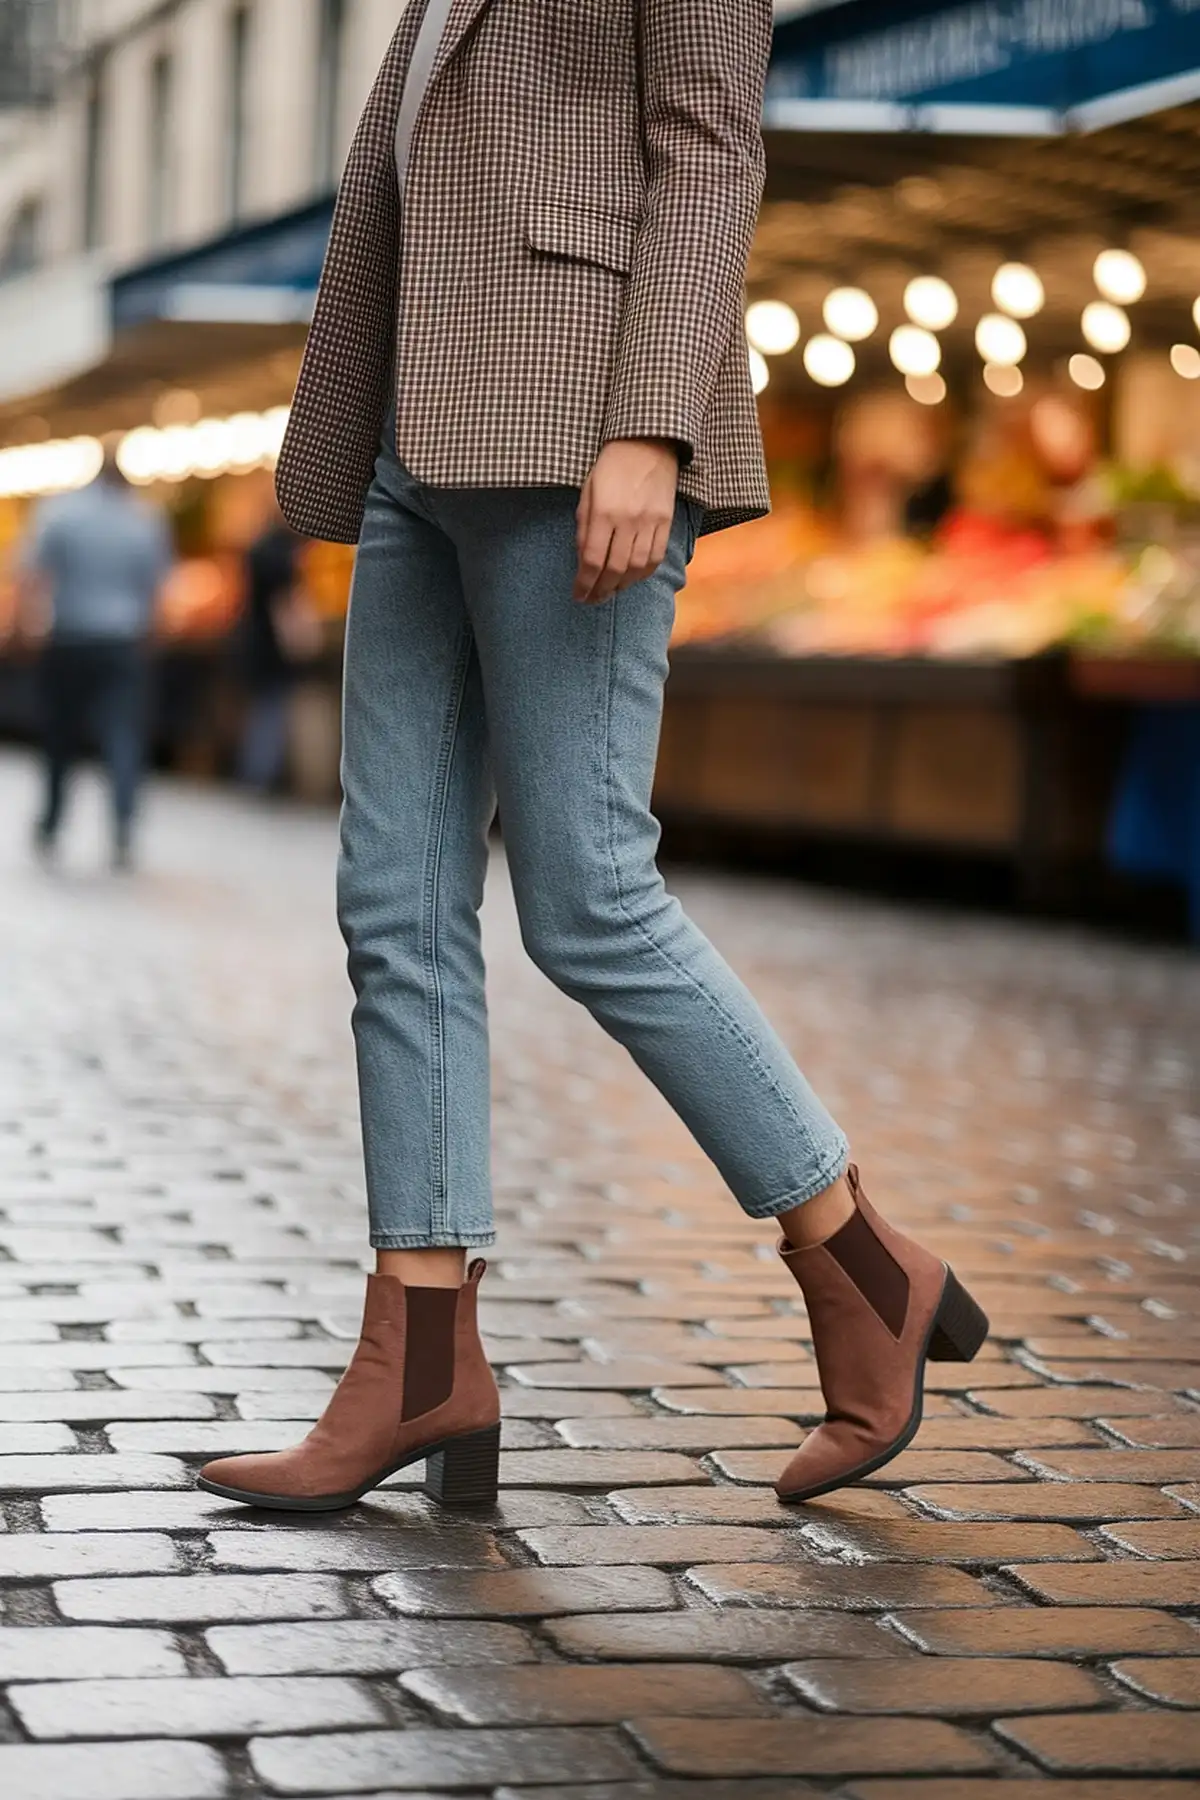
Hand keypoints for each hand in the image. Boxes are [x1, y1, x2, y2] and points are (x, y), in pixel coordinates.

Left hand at [574, 438, 678, 603]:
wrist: (647, 443)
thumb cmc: (611, 467)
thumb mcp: (587, 493)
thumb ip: (584, 528)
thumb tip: (583, 561)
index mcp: (604, 512)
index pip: (592, 560)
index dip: (584, 583)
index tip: (578, 595)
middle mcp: (628, 521)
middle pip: (614, 569)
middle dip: (601, 590)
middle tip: (592, 599)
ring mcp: (650, 522)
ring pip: (636, 568)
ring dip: (622, 585)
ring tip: (610, 591)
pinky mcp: (666, 521)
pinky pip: (656, 557)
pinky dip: (642, 573)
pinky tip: (632, 577)